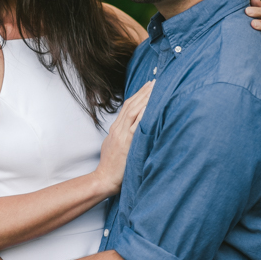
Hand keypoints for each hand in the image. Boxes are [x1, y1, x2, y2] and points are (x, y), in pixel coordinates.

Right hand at [94, 80, 153, 195]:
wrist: (104, 178)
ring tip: (156, 89)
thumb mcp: (115, 146)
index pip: (127, 106)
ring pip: (134, 111)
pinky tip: (151, 106)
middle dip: (144, 92)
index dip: (138, 95)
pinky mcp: (127, 143)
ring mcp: (122, 135)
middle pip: (131, 105)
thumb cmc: (111, 166)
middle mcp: (118, 129)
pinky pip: (136, 126)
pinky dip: (143, 114)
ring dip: (145, 98)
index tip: (148, 86)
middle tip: (155, 81)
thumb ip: (123, 136)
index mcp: (116, 129)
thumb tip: (133, 131)